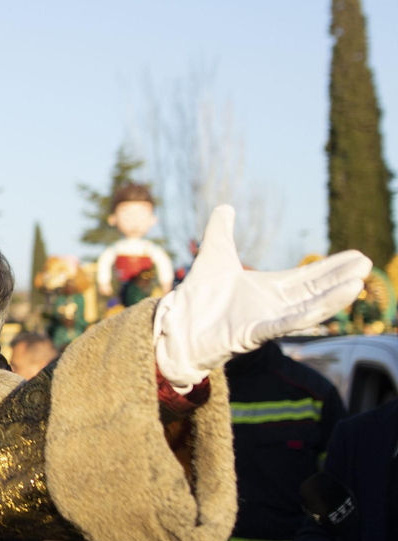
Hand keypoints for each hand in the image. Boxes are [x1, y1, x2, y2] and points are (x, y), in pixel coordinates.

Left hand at [153, 206, 369, 387]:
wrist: (175, 324)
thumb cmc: (196, 297)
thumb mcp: (213, 255)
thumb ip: (220, 231)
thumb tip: (225, 207)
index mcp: (268, 288)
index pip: (307, 276)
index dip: (331, 267)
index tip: (357, 256)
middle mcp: (273, 305)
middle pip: (314, 290)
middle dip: (340, 278)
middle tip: (366, 264)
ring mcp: (266, 320)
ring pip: (308, 308)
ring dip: (333, 297)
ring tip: (358, 284)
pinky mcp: (254, 334)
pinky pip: (287, 324)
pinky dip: (309, 315)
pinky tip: (328, 308)